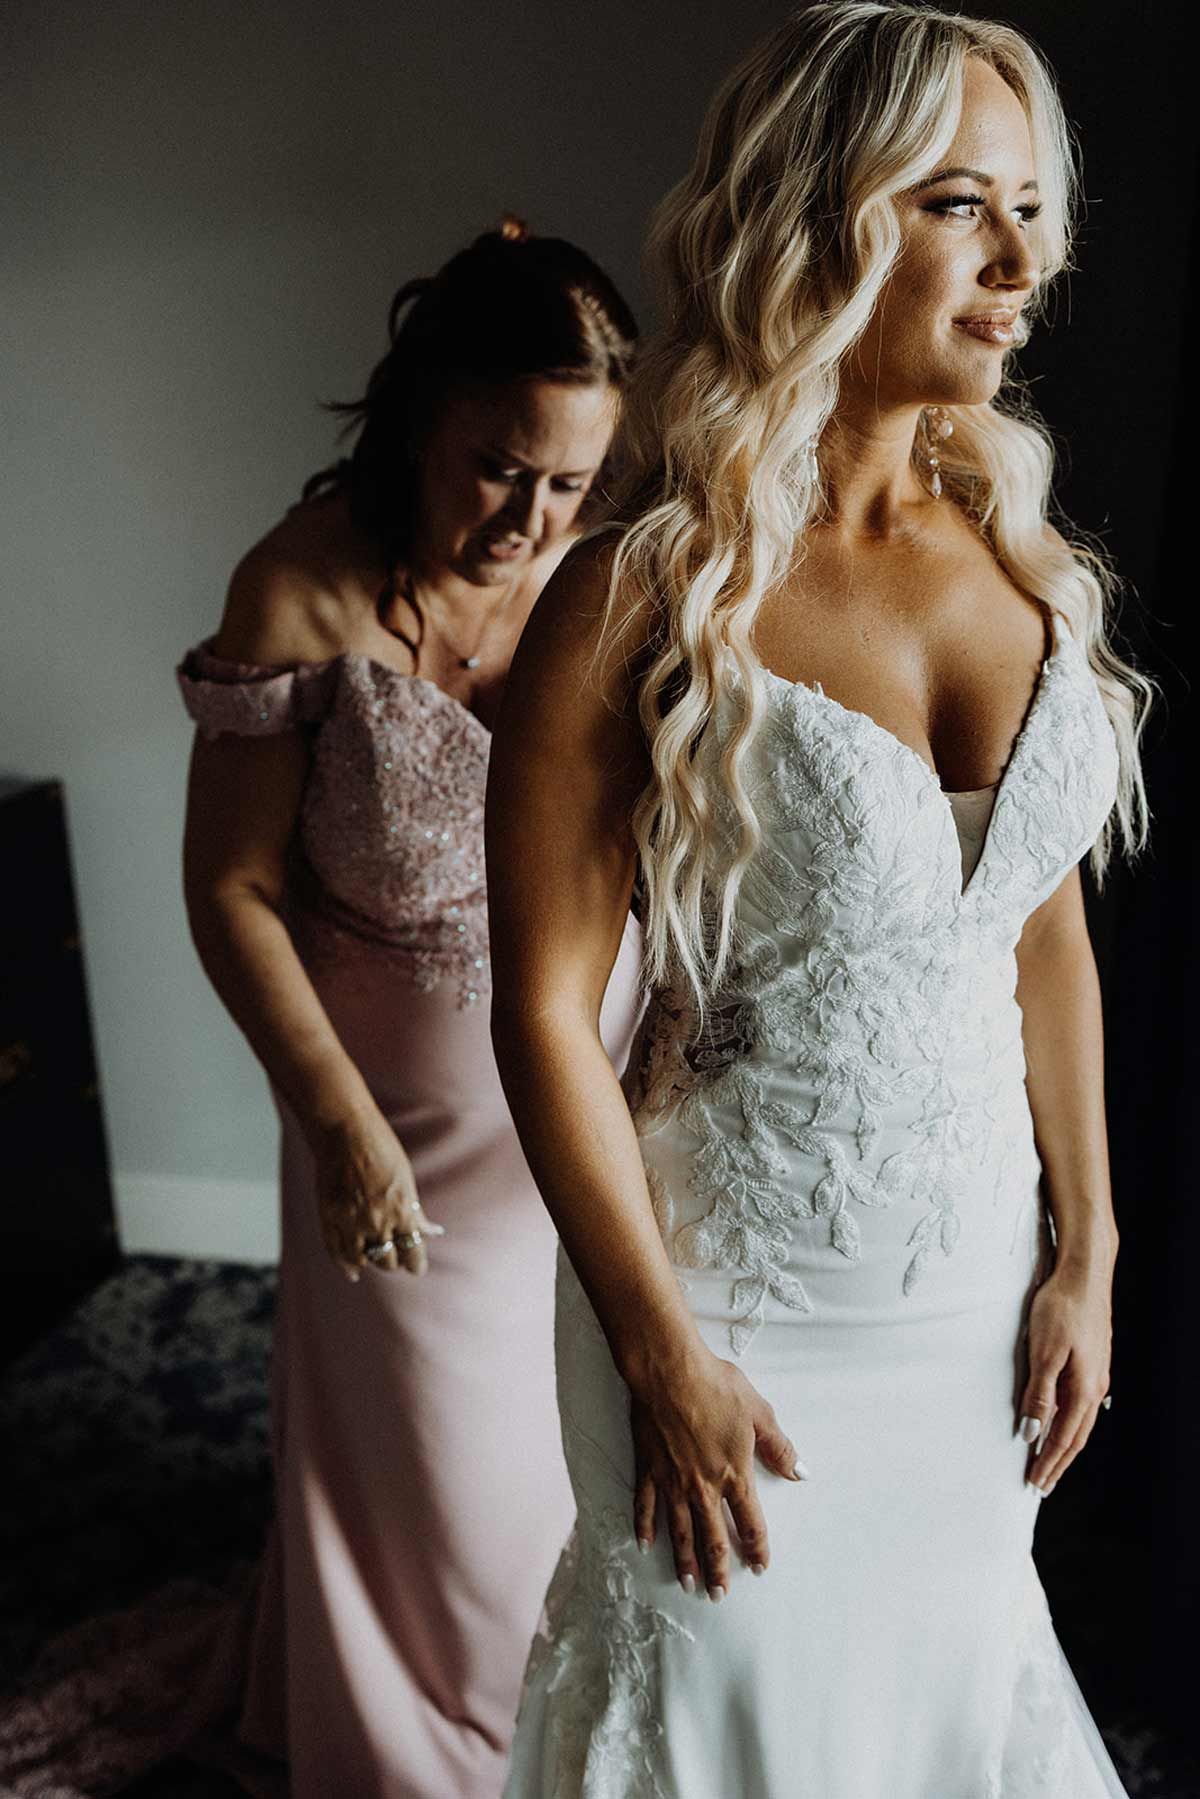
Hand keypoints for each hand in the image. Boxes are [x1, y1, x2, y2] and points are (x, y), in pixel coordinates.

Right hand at [309, 1110, 444, 1281]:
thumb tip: (431, 1232)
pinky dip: (346, 1265)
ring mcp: (350, 1223)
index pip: (412, 1254)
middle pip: (388, 1261)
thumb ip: (415, 1211)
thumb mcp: (406, 1181)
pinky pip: (337, 1252)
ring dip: (372, 1260)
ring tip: (376, 1257)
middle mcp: (377, 1222)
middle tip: (396, 1256)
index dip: (416, 1264)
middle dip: (394, 1260)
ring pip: (364, 1260)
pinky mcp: (329, 1218)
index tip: (417, 1267)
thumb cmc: (381, 1150)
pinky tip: (354, 1271)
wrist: (344, 1132)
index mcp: (402, 1212)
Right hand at [630, 1347, 805, 1601]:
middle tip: (719, 1596)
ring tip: (688, 1584)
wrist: (669, 1371)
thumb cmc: (716, 1387)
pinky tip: (646, 1545)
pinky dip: (646, 1527)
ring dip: (685, 1560)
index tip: (759, 1568)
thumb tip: (801, 1472)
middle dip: (717, 1570)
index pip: (749, 1522)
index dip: (756, 1548)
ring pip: (680, 1531)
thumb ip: (779, 1447)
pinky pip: (646, 1505)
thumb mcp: (758, 1413)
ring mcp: (672, 1481)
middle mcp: (702, 1487)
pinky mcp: (648, 1468)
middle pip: (712, 1538)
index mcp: (733, 1475)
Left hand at [1018, 1267, 1112, 1492]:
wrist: (1084, 1275)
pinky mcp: (1092, 1360)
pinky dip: (1069, 1421)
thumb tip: (1032, 1433)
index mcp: (1083, 1390)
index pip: (1062, 1439)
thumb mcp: (1043, 1352)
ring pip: (1080, 1421)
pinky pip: (1081, 1403)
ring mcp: (1096, 1373)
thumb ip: (1039, 1395)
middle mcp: (1094, 1387)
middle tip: (1040, 1484)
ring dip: (1064, 1443)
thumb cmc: (1061, 1308)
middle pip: (1075, 1437)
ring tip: (1050, 1460)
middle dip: (1057, 1462)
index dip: (1047, 1463)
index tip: (1033, 1484)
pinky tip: (1064, 1420)